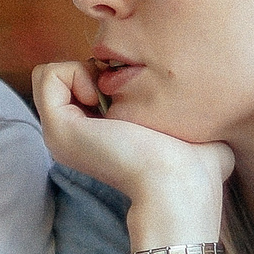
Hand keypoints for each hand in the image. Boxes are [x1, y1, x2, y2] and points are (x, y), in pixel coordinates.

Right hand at [30, 61, 231, 229]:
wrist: (180, 184)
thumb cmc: (195, 164)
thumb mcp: (188, 126)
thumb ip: (183, 114)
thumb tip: (206, 112)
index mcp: (96, 138)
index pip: (83, 83)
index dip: (108, 75)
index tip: (135, 95)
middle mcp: (72, 137)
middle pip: (65, 76)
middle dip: (92, 69)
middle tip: (121, 94)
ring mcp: (59, 134)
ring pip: (51, 74)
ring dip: (82, 71)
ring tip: (108, 98)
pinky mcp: (57, 128)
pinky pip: (48, 75)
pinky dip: (74, 73)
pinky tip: (100, 98)